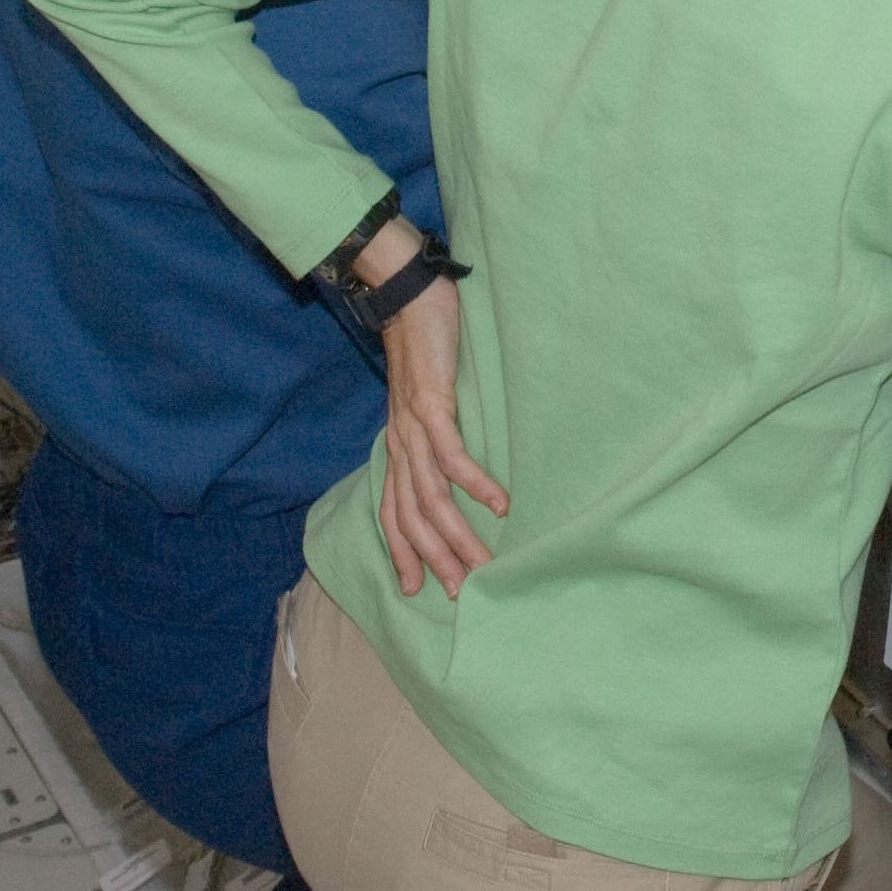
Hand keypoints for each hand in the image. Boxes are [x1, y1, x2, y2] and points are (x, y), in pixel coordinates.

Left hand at [376, 274, 508, 598]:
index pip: (393, 511)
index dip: (402, 551)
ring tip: (483, 562)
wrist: (409, 298)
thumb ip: (436, 433)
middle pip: (413, 517)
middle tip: (461, 592)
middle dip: (436, 558)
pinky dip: (475, 482)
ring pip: (431, 496)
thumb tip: (456, 464)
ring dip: (457, 533)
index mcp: (398, 446)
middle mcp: (400, 444)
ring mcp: (413, 427)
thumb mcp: (426, 401)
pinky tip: (498, 503)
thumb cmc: (425, 348)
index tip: (415, 587)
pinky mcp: (432, 406)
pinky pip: (452, 455)